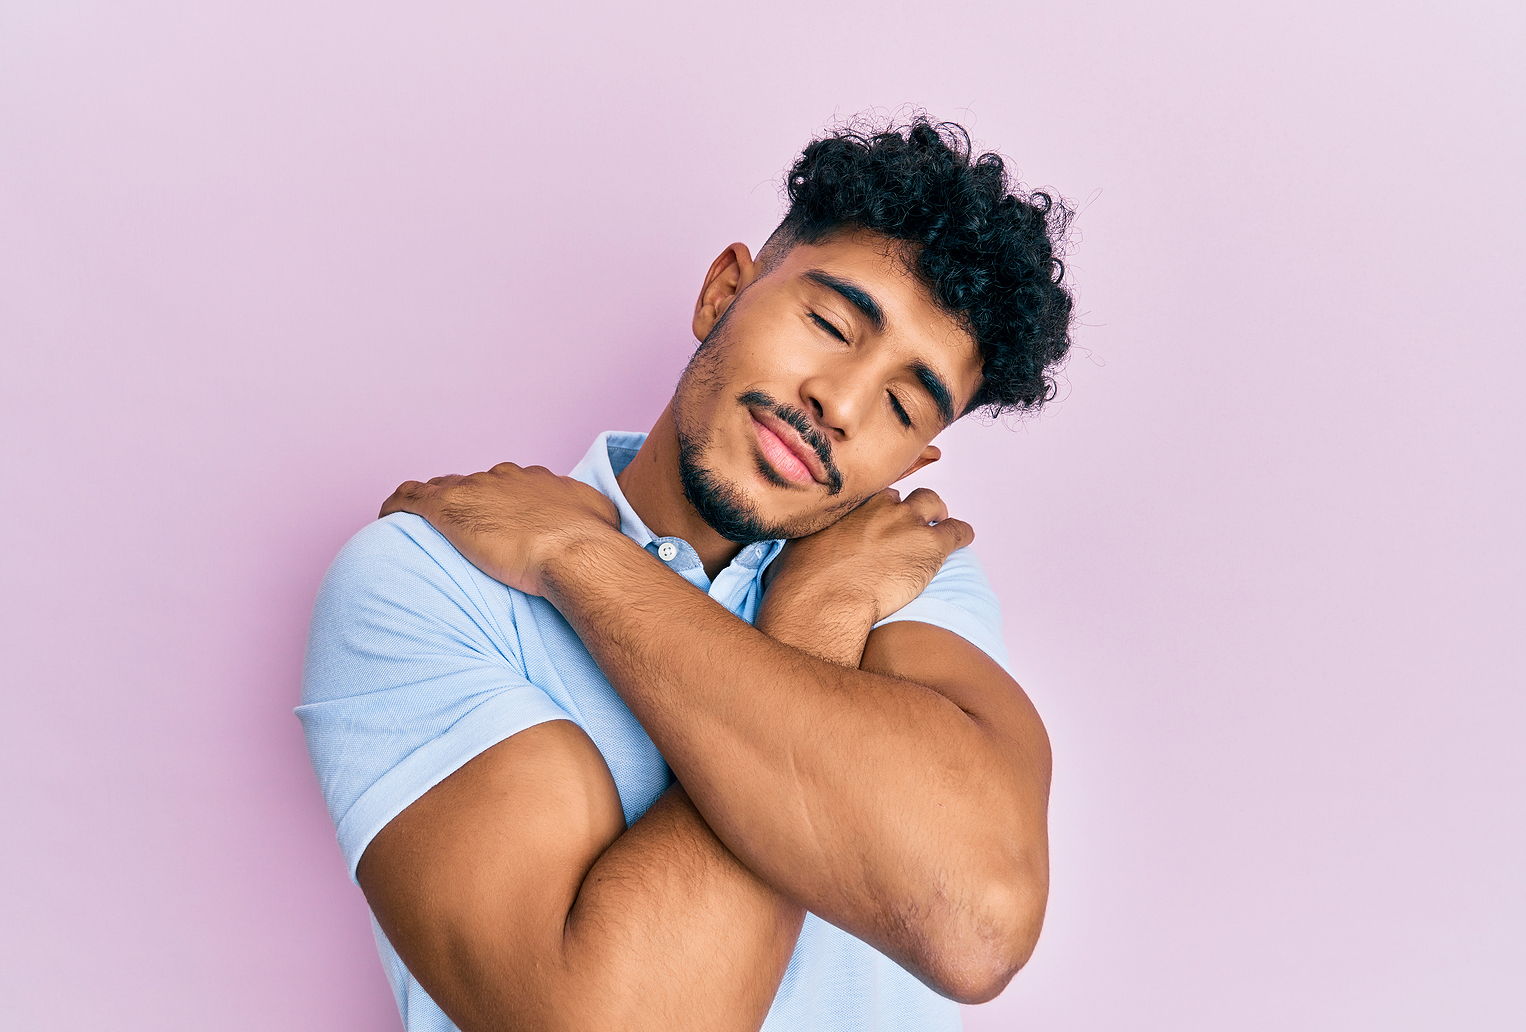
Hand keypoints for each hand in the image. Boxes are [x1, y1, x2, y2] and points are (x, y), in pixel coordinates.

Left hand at [378, 462, 620, 596]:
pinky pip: (410, 497)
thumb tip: (597, 522)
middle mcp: (504, 477)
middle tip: (464, 530)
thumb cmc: (592, 541)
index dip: (498, 502)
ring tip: (422, 524)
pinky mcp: (448, 508)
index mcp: (535, 481)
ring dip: (434, 503)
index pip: (507, 484)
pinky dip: (397, 504)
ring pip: (442, 487)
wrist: (574, 550)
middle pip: (475, 484)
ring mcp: (474, 490)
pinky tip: (387, 515)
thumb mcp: (600, 517)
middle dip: (468, 502)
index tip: (495, 521)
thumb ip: (590, 514)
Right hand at [760, 486, 973, 622]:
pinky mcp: (931, 544)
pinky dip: (961, 534)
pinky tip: (961, 541)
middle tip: (906, 529)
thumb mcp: (796, 545)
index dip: (878, 507)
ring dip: (936, 516)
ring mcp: (906, 521)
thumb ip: (811, 535)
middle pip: (901, 496)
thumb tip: (806, 545)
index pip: (872, 491)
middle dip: (905, 511)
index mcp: (847, 502)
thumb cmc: (801, 582)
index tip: (879, 517)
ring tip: (938, 530)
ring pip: (933, 504)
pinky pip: (958, 529)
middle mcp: (878, 504)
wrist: (824, 601)